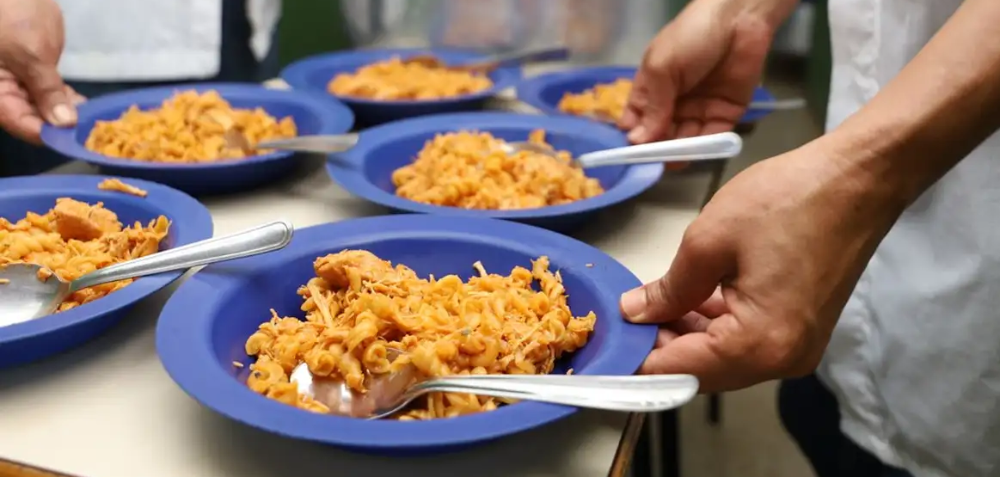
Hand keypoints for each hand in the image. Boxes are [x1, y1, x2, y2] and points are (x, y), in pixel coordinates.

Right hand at [0, 0, 82, 143]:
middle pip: (31, 120)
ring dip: (67, 116)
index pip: (19, 123)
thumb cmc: (11, 15)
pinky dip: (65, 101)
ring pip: (42, 109)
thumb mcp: (30, 54)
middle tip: (91, 135)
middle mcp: (2, 91)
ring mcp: (15, 82)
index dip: (48, 135)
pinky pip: (47, 94)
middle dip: (60, 128)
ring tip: (94, 124)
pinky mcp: (30, 73)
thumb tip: (63, 123)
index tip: (75, 141)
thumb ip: (46, 90)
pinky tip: (85, 109)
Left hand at [618, 140, 904, 391]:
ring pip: (721, 357)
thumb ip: (667, 288)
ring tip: (653, 298)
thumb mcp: (708, 240)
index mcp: (760, 343)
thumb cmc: (792, 199)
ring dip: (684, 333)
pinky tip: (690, 296)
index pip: (678, 371)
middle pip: (701, 371)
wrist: (859, 178)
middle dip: (659, 344)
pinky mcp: (801, 329)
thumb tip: (636, 314)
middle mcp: (782, 358)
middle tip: (625, 313)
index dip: (634, 359)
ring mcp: (797, 347)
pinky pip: (744, 340)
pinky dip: (713, 324)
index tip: (605, 346)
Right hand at [620, 0, 774, 146]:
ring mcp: (699, 110)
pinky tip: (696, 152)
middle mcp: (673, 104)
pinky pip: (712, 137)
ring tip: (673, 160)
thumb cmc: (691, 36)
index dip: (632, 140)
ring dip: (679, 152)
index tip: (628, 156)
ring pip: (685, 141)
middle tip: (653, 162)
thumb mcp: (662, 68)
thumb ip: (653, 107)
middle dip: (657, 150)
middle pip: (660, 137)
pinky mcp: (726, 114)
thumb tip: (636, 142)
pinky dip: (704, 147)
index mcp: (652, 89)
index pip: (636, 122)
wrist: (740, 19)